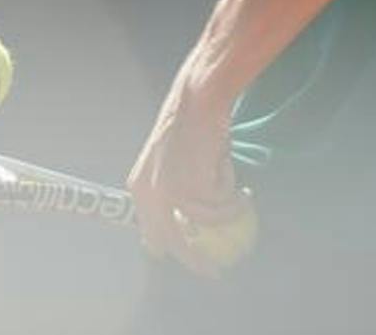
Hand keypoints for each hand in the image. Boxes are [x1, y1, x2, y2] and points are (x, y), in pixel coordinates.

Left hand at [127, 78, 247, 276]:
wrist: (196, 103)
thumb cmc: (187, 129)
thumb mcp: (168, 166)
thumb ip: (170, 195)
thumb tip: (186, 228)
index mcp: (139, 188)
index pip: (150, 233)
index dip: (170, 249)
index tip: (191, 260)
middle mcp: (150, 195)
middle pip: (175, 243)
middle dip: (196, 262)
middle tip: (216, 272)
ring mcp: (172, 193)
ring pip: (209, 221)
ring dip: (227, 208)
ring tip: (236, 189)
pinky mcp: (195, 189)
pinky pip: (224, 204)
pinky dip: (232, 191)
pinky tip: (230, 170)